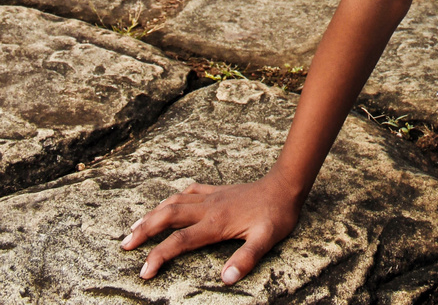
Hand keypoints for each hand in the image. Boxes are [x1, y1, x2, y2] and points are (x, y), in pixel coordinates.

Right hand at [120, 171, 302, 284]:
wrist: (285, 185)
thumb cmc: (276, 215)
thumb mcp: (266, 240)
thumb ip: (246, 259)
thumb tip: (226, 279)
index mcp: (215, 223)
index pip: (179, 241)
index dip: (159, 256)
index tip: (144, 272)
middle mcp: (208, 208)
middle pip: (168, 216)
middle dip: (144, 230)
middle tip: (124, 245)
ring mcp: (212, 197)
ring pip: (175, 202)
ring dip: (153, 213)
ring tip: (135, 225)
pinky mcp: (219, 190)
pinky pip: (190, 191)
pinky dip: (175, 197)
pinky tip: (170, 202)